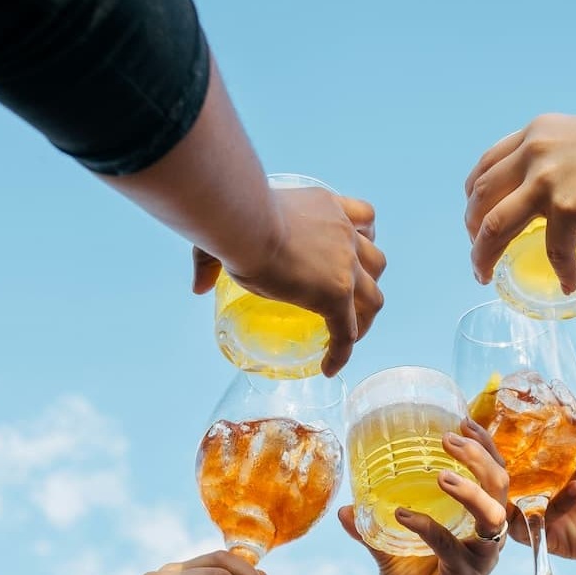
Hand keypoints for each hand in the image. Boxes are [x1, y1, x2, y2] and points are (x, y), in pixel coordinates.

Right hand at [193, 186, 386, 375]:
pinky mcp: (337, 293)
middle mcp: (344, 233)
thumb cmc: (233, 219)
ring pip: (374, 296)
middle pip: (375, 259)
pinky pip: (348, 331)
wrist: (246, 224)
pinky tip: (329, 366)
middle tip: (351, 298)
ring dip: (366, 315)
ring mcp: (345, 264)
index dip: (362, 240)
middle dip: (369, 279)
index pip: (364, 219)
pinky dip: (343, 351)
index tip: (351, 259)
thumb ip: (211, 258)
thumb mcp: (228, 228)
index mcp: (327, 207)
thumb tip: (200, 287)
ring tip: (349, 333)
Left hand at [338, 423, 509, 574]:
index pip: (493, 475)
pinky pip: (451, 546)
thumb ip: (373, 531)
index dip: (484, 445)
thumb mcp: (391, 555)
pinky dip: (427, 527)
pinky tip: (402, 515)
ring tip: (441, 474)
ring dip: (470, 489)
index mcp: (477, 522)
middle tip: (448, 437)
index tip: (464, 418)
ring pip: (492, 515)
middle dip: (480, 456)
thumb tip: (345, 507)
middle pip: (500, 485)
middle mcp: (486, 536)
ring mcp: (479, 558)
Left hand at [464, 113, 575, 289]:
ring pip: (492, 225)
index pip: (487, 164)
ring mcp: (545, 180)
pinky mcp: (566, 207)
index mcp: (537, 134)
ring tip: (486, 277)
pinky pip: (551, 252)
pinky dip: (559, 272)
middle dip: (471, 228)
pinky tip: (568, 284)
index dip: (474, 195)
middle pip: (480, 195)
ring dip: (483, 256)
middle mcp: (533, 152)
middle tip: (478, 252)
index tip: (475, 216)